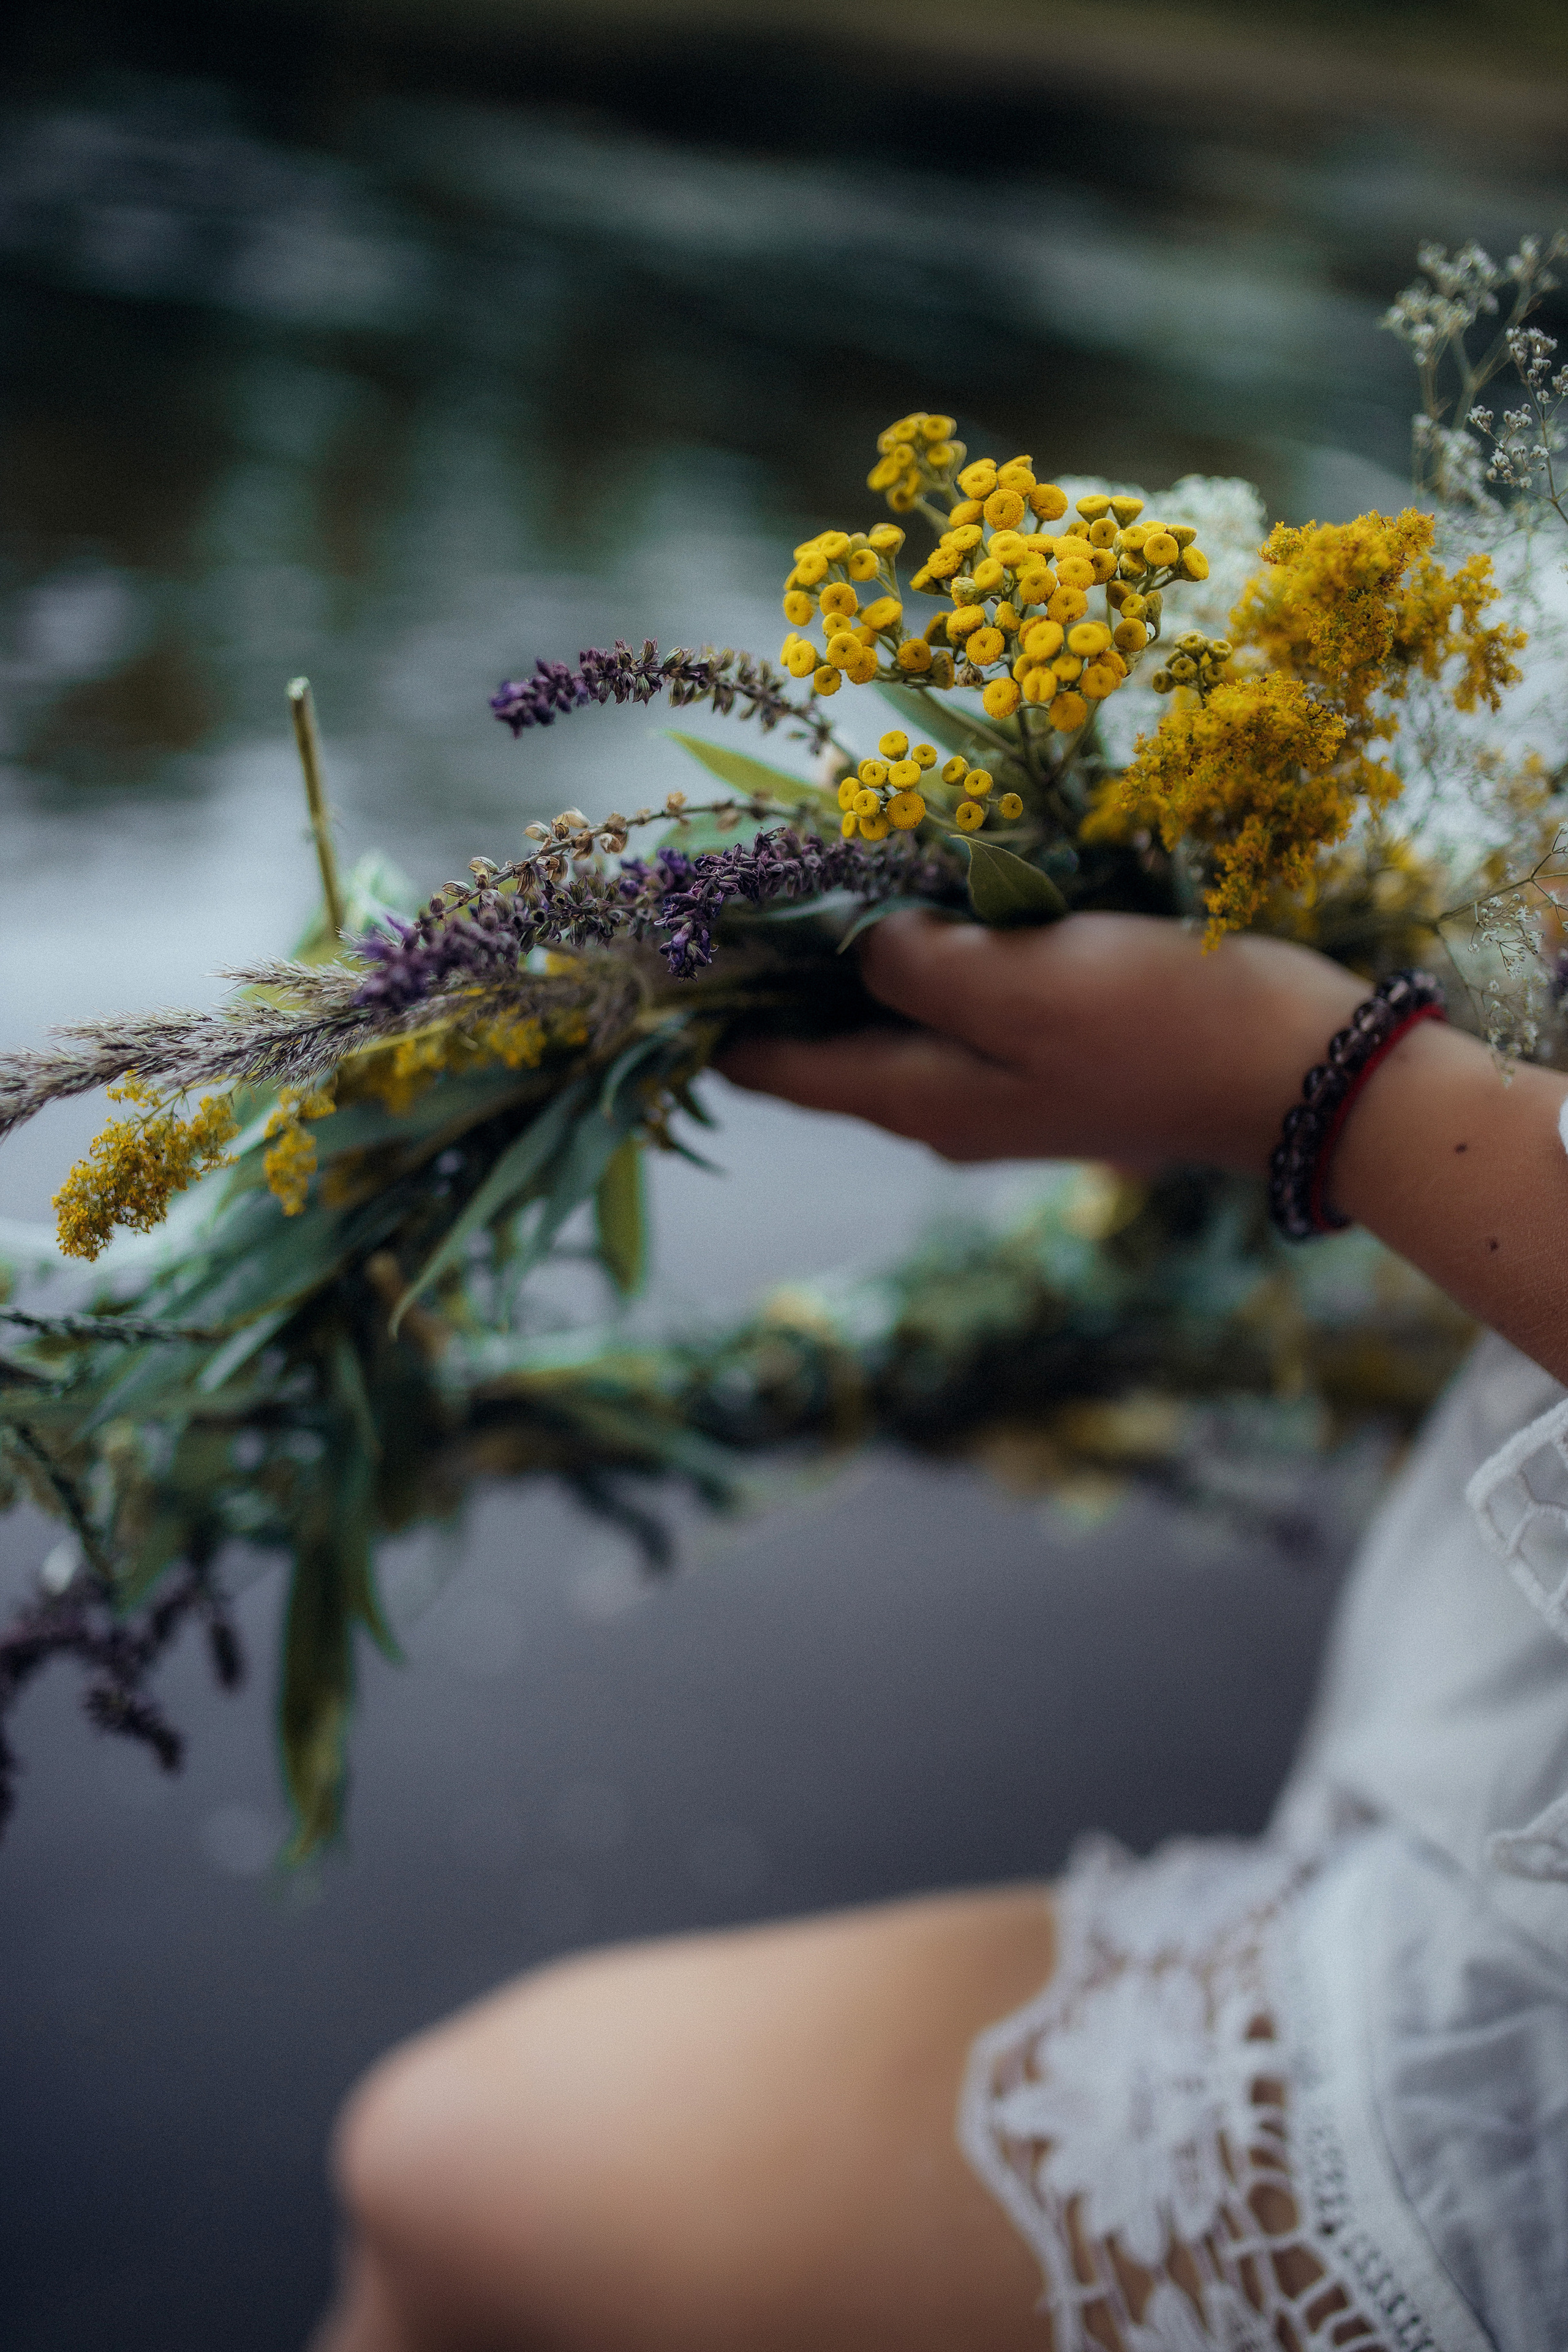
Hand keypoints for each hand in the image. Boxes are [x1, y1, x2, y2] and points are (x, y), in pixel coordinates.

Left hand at [719, 911, 1364, 1175]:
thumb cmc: (1158, 1025)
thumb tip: (856, 943)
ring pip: (883, 1026)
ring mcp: (997, 1089)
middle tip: (712, 894)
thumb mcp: (1022, 986)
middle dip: (765, 981)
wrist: (1299, 1077)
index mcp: (918, 1099)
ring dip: (836, 966)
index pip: (776, 1067)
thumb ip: (917, 966)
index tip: (656, 950)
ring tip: (789, 887)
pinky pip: (948, 1011)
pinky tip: (906, 907)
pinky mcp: (1048, 1058)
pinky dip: (910, 963)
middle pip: (820, 1050)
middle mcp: (942, 1109)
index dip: (709, 1015)